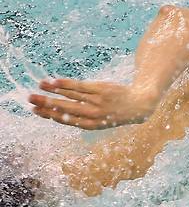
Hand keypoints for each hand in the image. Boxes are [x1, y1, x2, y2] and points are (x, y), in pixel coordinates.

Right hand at [28, 79, 158, 129]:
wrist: (140, 105)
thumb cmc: (116, 113)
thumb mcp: (101, 120)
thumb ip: (82, 117)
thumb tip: (59, 112)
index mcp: (92, 125)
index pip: (67, 120)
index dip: (51, 116)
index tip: (36, 111)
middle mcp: (94, 114)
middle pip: (66, 108)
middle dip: (47, 104)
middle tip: (31, 100)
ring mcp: (98, 101)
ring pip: (71, 96)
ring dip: (54, 91)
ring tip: (39, 87)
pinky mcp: (101, 89)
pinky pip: (81, 86)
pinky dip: (67, 84)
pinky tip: (55, 82)